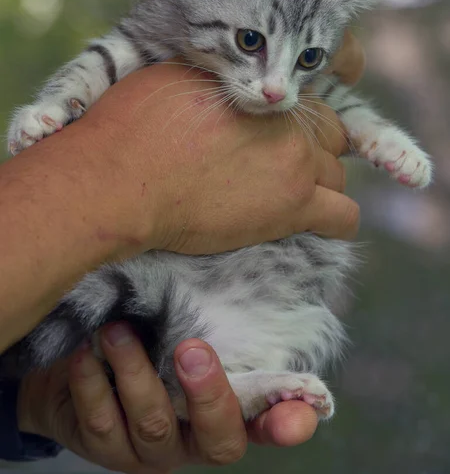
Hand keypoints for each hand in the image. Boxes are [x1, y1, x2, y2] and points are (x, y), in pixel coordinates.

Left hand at [18, 326, 317, 472]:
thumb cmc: (149, 330)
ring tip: (117, 331)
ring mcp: (150, 448)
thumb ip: (212, 309)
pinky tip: (86, 350)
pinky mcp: (105, 447)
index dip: (287, 423)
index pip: (269, 424)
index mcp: (227, 409)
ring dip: (135, 374)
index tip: (298, 412)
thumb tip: (248, 247)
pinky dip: (92, 383)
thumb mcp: (183, 319)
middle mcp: (195, 436)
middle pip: (219, 440)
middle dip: (207, 395)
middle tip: (191, 350)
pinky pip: (100, 423)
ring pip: (154, 425)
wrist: (85, 357)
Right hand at [72, 31, 362, 255]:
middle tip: (283, 165)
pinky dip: (337, 221)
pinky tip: (322, 223)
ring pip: (337, 175)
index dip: (294, 119)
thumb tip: (222, 76)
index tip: (277, 134)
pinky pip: (343, 217)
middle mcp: (288, 124)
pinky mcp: (292, 210)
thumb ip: (213, 79)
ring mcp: (296, 167)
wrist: (124, 183)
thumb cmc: (136, 129)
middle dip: (314, 147)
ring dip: (321, 184)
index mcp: (261, 91)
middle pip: (329, 135)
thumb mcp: (173, 81)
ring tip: (291, 196)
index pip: (305, 102)